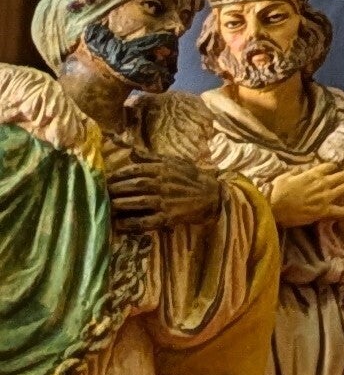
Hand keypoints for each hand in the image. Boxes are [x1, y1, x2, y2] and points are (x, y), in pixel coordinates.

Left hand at [105, 154, 220, 233]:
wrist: (210, 195)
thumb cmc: (190, 177)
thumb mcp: (174, 161)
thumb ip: (151, 157)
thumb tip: (131, 150)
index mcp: (164, 169)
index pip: (136, 169)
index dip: (119, 174)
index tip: (105, 179)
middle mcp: (163, 183)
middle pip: (134, 185)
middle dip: (115, 189)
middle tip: (101, 193)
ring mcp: (165, 201)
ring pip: (138, 202)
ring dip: (120, 204)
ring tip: (106, 205)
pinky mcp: (168, 217)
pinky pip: (146, 221)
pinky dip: (131, 223)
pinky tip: (119, 224)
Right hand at [266, 159, 343, 227]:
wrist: (273, 209)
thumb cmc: (276, 192)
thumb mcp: (285, 176)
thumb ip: (296, 172)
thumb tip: (300, 171)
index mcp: (312, 174)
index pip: (330, 166)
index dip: (333, 167)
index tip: (334, 168)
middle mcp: (322, 183)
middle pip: (341, 175)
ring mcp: (325, 197)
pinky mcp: (324, 211)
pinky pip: (340, 212)